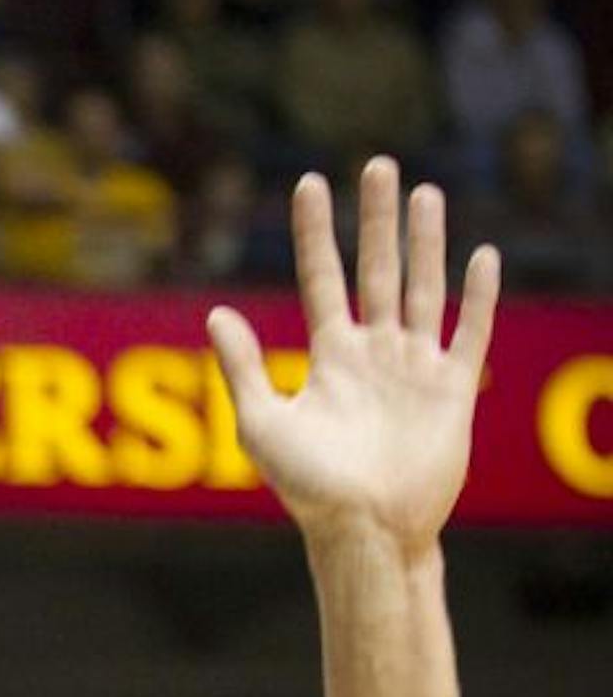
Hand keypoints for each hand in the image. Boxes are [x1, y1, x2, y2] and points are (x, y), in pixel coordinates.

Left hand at [207, 158, 499, 551]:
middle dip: (377, 219)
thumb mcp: (264, 424)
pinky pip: (466, 333)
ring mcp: (413, 368)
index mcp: (328, 357)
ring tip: (425, 193)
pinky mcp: (450, 390)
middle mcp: (372, 353)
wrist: (365, 532)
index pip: (321, 279)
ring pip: (421, 288)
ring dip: (425, 242)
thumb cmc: (308, 489)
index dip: (314, 233)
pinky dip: (476, 297)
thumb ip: (244, 368)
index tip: (308, 184)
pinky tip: (481, 258)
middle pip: (376, 269)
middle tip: (378, 164)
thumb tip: (214, 313)